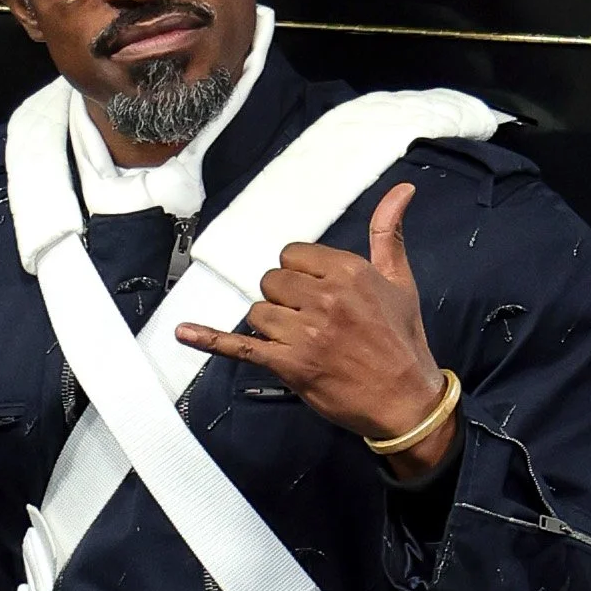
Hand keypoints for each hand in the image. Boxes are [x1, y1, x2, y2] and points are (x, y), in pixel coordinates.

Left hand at [173, 182, 457, 478]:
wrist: (407, 401)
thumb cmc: (402, 341)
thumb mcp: (400, 281)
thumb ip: (388, 233)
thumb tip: (402, 189)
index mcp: (348, 272)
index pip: (293, 254)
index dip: (298, 273)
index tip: (314, 292)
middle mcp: (324, 298)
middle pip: (271, 281)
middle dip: (284, 299)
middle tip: (309, 319)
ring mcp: (304, 333)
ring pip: (258, 312)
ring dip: (271, 325)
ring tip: (300, 340)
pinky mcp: (289, 364)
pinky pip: (240, 346)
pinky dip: (210, 339)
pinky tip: (184, 332)